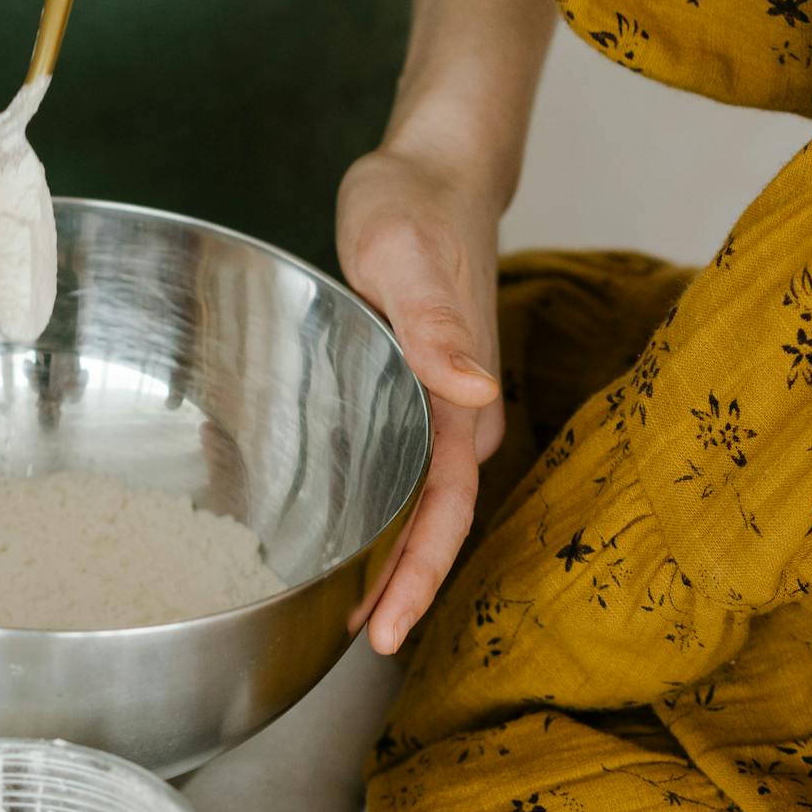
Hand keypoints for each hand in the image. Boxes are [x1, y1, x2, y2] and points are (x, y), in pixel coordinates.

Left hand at [336, 145, 503, 654]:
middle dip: (404, 588)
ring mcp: (442, 405)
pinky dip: (375, 510)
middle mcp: (460, 413)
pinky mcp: (417, 390)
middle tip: (360, 643)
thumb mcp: (407, 256)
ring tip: (350, 613)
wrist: (434, 168)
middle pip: (436, 522)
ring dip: (391, 558)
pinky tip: (337, 531)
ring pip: (419, 502)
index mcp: (462, 396)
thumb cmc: (415, 205)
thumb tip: (475, 392)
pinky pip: (400, 468)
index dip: (418, 574)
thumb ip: (435, 327)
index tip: (388, 627)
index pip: (447, 508)